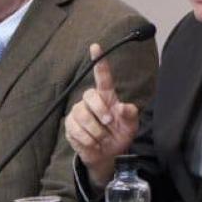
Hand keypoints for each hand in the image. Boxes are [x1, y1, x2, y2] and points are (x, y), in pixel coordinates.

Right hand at [63, 43, 138, 186]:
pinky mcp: (70, 125)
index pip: (102, 77)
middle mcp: (91, 100)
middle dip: (101, 111)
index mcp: (107, 96)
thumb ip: (130, 115)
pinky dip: (88, 140)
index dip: (99, 61)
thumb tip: (125, 107)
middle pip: (90, 96)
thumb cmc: (120, 134)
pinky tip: (94, 143)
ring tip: (103, 137)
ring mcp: (78, 112)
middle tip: (110, 124)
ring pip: (82, 115)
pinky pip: (76, 130)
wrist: (107, 154)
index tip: (96, 46)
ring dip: (96, 131)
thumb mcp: (131, 125)